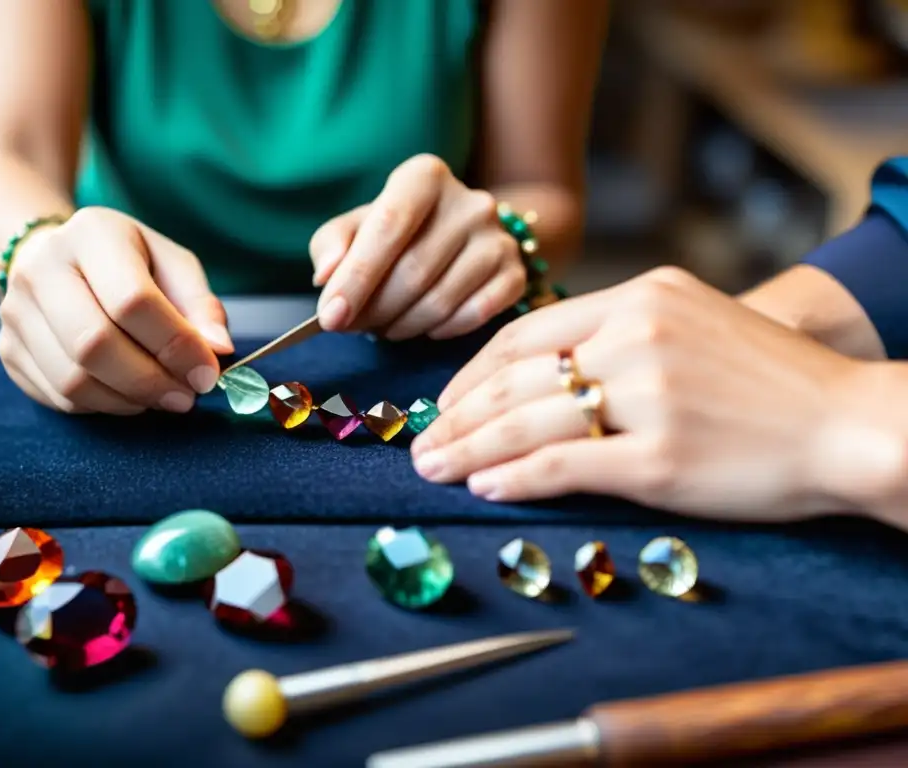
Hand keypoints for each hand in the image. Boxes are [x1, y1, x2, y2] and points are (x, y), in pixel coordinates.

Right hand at [0, 206, 232, 414]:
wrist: (54, 257)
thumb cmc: (128, 263)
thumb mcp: (173, 266)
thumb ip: (201, 306)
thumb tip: (218, 351)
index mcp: (91, 234)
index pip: (133, 300)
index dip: (176, 345)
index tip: (207, 373)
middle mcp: (41, 269)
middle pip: (93, 344)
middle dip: (150, 381)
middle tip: (186, 396)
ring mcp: (16, 312)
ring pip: (73, 380)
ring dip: (129, 400)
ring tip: (162, 396)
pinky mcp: (9, 351)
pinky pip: (60, 398)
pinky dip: (104, 406)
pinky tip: (128, 394)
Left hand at [309, 154, 526, 340]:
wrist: (463, 234)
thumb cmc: (398, 232)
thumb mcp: (358, 226)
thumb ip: (332, 244)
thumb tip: (326, 276)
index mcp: (425, 177)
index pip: (388, 226)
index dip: (356, 277)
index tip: (331, 317)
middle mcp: (469, 201)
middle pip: (412, 272)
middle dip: (375, 310)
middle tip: (353, 327)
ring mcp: (498, 237)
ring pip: (440, 301)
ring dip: (403, 325)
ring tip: (386, 326)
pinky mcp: (514, 272)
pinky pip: (473, 316)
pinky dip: (441, 330)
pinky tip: (426, 325)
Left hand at [410, 267, 869, 520]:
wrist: (850, 422)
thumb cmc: (771, 381)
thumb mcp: (695, 324)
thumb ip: (622, 335)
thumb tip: (543, 369)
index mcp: (643, 297)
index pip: (527, 332)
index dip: (474, 370)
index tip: (446, 399)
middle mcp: (639, 337)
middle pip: (515, 377)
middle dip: (456, 414)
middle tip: (419, 441)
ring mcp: (649, 398)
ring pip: (527, 421)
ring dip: (470, 448)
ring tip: (433, 467)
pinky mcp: (661, 460)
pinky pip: (563, 465)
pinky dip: (514, 477)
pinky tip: (484, 486)